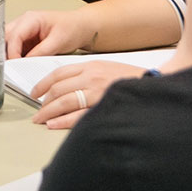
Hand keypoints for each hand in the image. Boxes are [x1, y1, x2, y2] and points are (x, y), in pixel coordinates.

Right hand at [4, 8, 99, 58]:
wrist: (81, 27)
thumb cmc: (72, 28)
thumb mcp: (58, 41)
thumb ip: (41, 52)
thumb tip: (26, 62)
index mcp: (30, 18)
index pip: (14, 36)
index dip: (12, 52)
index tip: (14, 65)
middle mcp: (24, 23)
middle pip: (5, 38)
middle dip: (4, 52)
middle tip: (8, 67)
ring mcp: (24, 31)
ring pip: (7, 43)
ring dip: (9, 55)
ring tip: (13, 67)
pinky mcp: (26, 40)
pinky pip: (15, 49)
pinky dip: (15, 57)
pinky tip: (19, 65)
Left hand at [30, 60, 149, 128]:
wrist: (156, 83)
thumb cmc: (132, 79)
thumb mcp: (107, 69)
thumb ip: (87, 76)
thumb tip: (66, 89)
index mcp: (91, 66)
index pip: (59, 73)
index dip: (43, 84)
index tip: (35, 93)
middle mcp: (92, 77)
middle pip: (58, 89)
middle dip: (44, 102)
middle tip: (36, 112)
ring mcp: (98, 92)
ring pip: (65, 101)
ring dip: (49, 112)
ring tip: (40, 120)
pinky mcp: (104, 105)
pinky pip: (78, 115)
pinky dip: (63, 121)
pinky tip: (53, 125)